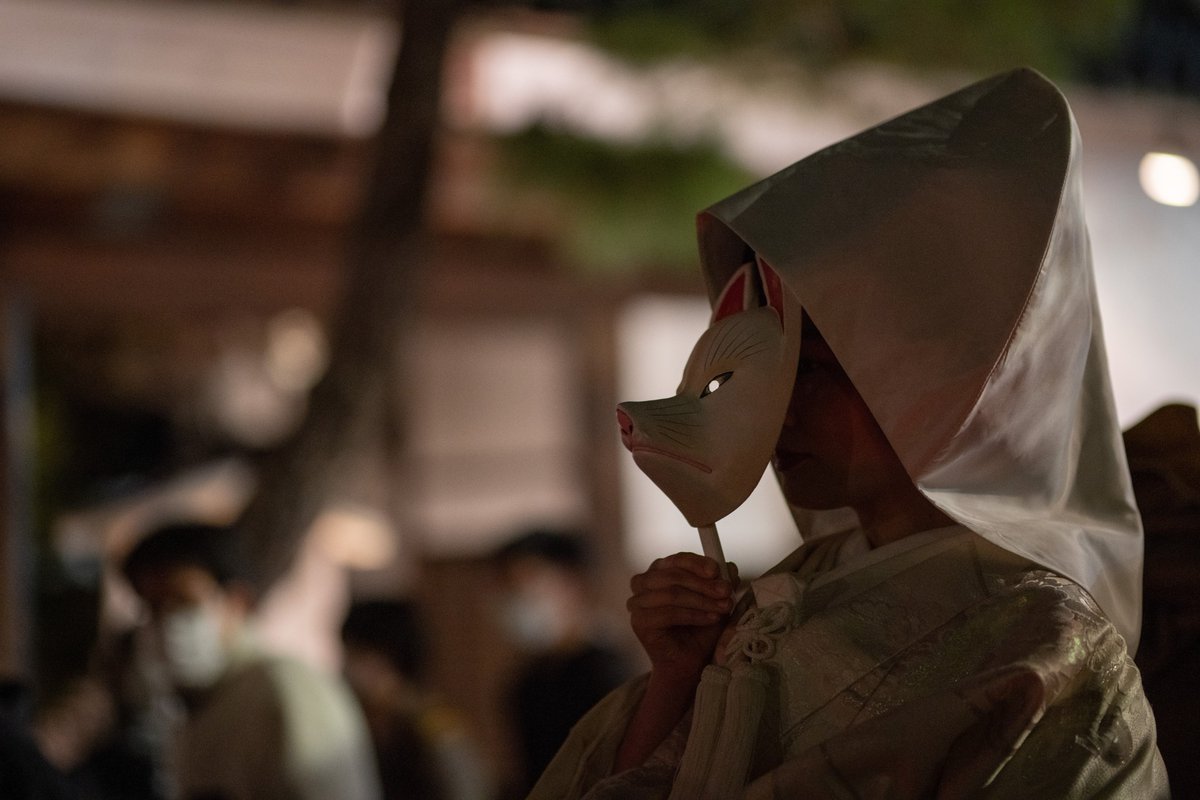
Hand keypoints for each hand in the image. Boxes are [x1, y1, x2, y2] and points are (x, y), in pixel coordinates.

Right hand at [627, 552, 737, 680]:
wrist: (688, 663)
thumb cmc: (699, 630)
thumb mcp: (715, 602)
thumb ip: (721, 583)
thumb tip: (730, 567)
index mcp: (659, 571)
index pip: (676, 560)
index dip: (697, 563)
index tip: (716, 571)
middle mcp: (644, 583)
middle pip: (673, 575)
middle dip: (703, 584)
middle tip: (726, 592)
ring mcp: (638, 602)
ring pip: (672, 593)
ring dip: (701, 600)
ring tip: (722, 608)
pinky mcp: (639, 621)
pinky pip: (668, 613)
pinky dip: (693, 615)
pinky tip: (710, 619)